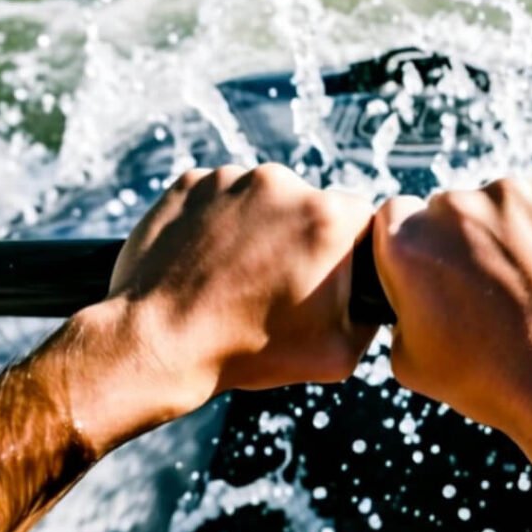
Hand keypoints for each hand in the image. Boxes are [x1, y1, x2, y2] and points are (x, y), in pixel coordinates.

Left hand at [68, 164, 375, 453]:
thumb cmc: (248, 352)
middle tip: (273, 283)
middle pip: (308, 204)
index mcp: (328, 218)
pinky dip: (215, 223)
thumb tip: (373, 296)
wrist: (157, 345)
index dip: (348, 251)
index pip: (361, 219)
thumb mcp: (337, 354)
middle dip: (299, 238)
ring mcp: (230, 178)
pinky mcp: (190, 182)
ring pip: (261, 198)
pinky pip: (217, 197)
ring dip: (256, 228)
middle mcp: (282, 184)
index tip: (324, 277)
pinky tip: (204, 263)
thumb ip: (370, 316)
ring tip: (232, 276)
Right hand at [372, 172, 531, 448]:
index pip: (396, 214)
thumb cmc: (492, 379)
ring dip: (512, 232)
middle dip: (465, 238)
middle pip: (450, 207)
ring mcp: (513, 193)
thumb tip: (410, 292)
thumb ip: (398, 307)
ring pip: (502, 203)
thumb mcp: (409, 362)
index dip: (415, 241)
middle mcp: (455, 208)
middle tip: (492, 286)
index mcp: (408, 243)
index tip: (437, 266)